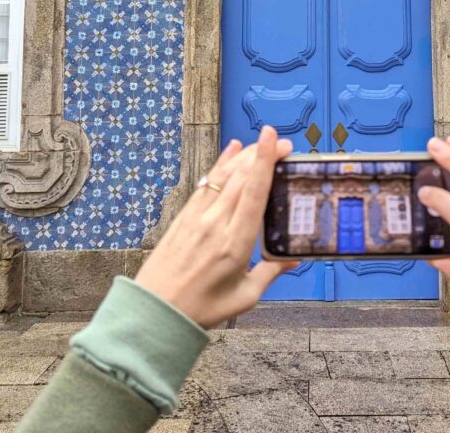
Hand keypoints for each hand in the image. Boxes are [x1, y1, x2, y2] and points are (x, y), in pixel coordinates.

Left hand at [134, 126, 295, 328]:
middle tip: (283, 144)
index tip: (274, 139)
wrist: (155, 311)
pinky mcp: (185, 215)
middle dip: (262, 153)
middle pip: (241, 177)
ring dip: (244, 155)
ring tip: (263, 143)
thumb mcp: (245, 296)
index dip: (264, 161)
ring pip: (224, 175)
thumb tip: (294, 257)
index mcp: (235, 244)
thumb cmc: (202, 308)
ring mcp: (198, 216)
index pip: (253, 193)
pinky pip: (207, 181)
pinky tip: (232, 150)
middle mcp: (216, 223)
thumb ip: (271, 272)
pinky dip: (221, 162)